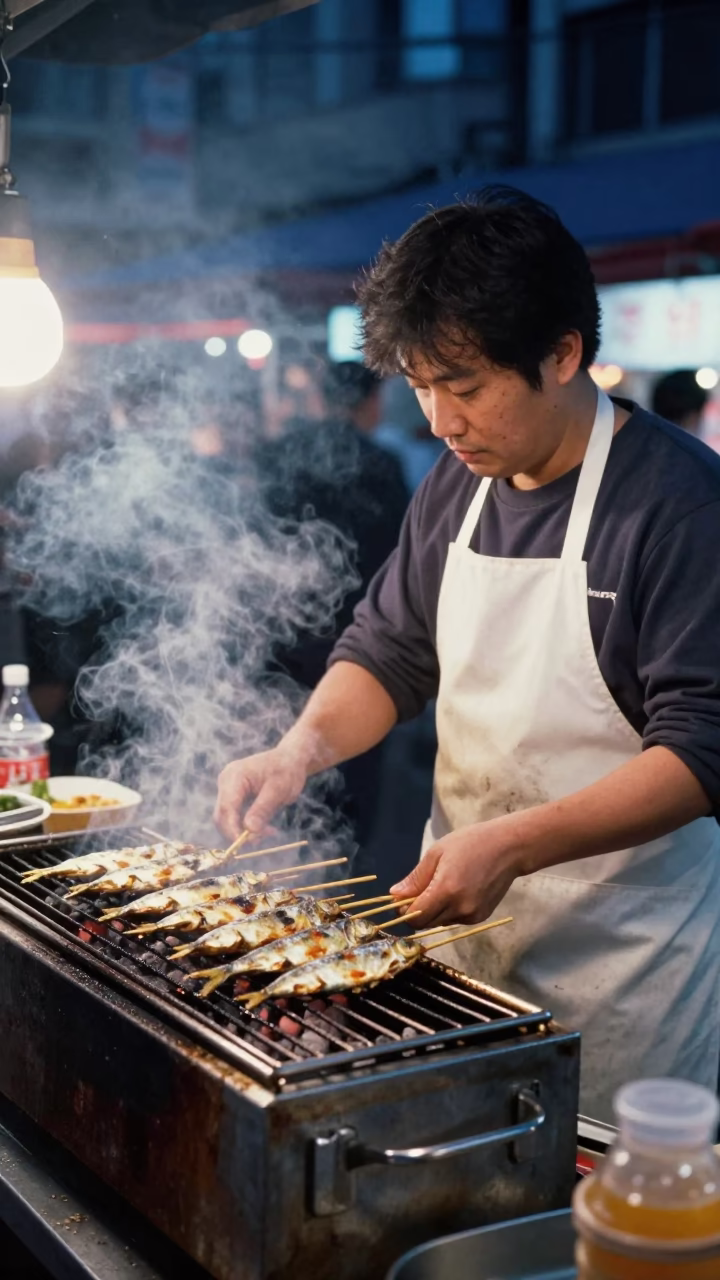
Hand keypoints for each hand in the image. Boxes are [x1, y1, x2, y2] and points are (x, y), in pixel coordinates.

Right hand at [214, 745, 308, 839]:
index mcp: (234, 776)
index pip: (227, 807)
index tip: (245, 845)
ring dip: (244, 830)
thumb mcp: (278, 789)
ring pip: (228, 818)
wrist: (290, 758)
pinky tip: (264, 828)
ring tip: (268, 832)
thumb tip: (250, 830)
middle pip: (222, 814)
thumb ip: (263, 809)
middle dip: (238, 831)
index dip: (232, 829)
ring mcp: (228, 788)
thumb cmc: (286, 769)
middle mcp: (226, 781)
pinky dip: (247, 824)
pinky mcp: (233, 795)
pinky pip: (235, 815)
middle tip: (261, 840)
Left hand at [391, 817, 521, 926]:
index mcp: (446, 890)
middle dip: (418, 911)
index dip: (404, 910)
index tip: (404, 897)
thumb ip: (416, 878)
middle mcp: (460, 908)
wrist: (509, 848)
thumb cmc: (471, 843)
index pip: (415, 917)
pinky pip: (455, 920)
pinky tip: (458, 890)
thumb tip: (395, 895)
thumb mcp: (437, 853)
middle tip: (423, 888)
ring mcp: (472, 915)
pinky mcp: (481, 917)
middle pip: (426, 923)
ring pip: (440, 922)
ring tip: (445, 885)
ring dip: (434, 911)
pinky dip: (450, 910)